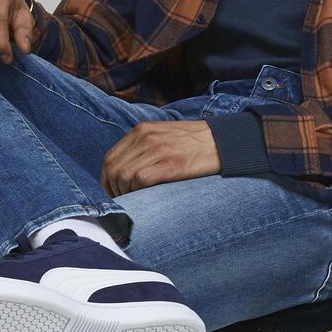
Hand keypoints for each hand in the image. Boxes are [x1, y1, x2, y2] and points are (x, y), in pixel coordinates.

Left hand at [100, 119, 220, 195]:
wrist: (224, 142)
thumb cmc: (195, 143)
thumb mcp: (164, 134)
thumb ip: (144, 146)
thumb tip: (125, 169)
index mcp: (142, 130)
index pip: (110, 157)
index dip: (107, 179)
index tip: (113, 192)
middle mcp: (146, 137)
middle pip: (113, 168)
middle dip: (113, 189)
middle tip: (122, 201)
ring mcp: (158, 149)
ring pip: (123, 175)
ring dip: (124, 192)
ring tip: (134, 200)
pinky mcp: (170, 164)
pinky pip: (139, 179)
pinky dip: (137, 191)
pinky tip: (145, 196)